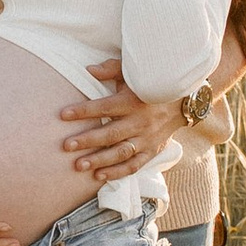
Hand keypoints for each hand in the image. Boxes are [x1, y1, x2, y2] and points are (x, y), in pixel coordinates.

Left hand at [57, 61, 189, 183]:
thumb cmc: (151, 86)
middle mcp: (140, 122)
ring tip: (79, 165)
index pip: (104, 107)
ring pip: (121, 152)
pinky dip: (118, 172)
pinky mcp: (152, 151)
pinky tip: (99, 175)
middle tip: (66, 145)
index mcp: (133, 101)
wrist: (182, 103)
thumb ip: (111, 69)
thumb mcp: (134, 73)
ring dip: (100, 160)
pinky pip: (134, 165)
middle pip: (111, 133)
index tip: (63, 115)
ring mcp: (147, 139)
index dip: (84, 111)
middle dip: (88, 140)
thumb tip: (89, 70)